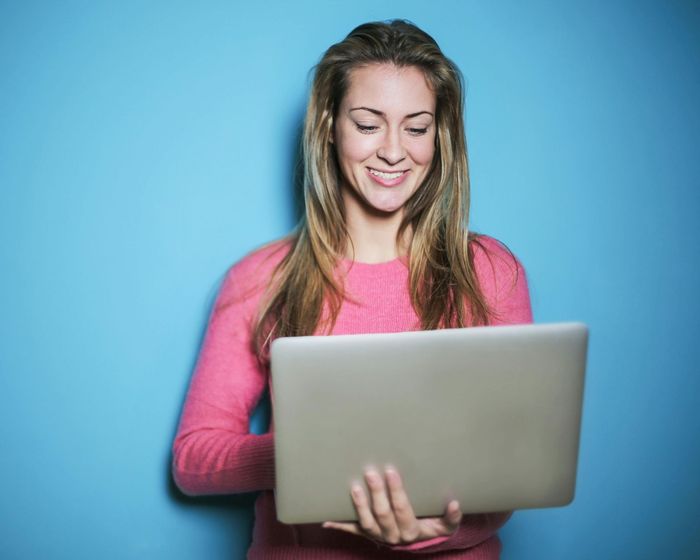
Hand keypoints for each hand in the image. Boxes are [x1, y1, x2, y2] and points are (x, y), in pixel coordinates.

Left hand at [322, 467, 462, 545]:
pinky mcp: (366, 534)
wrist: (417, 544)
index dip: (396, 491)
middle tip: (371, 472)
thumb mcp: (444, 526)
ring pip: (366, 522)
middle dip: (376, 493)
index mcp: (411, 530)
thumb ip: (451, 518)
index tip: (391, 471)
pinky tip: (325, 518)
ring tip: (354, 487)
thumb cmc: (430, 527)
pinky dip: (339, 524)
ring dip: (359, 505)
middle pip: (383, 514)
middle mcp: (392, 535)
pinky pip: (351, 531)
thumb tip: (454, 503)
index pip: (402, 509)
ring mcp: (377, 535)